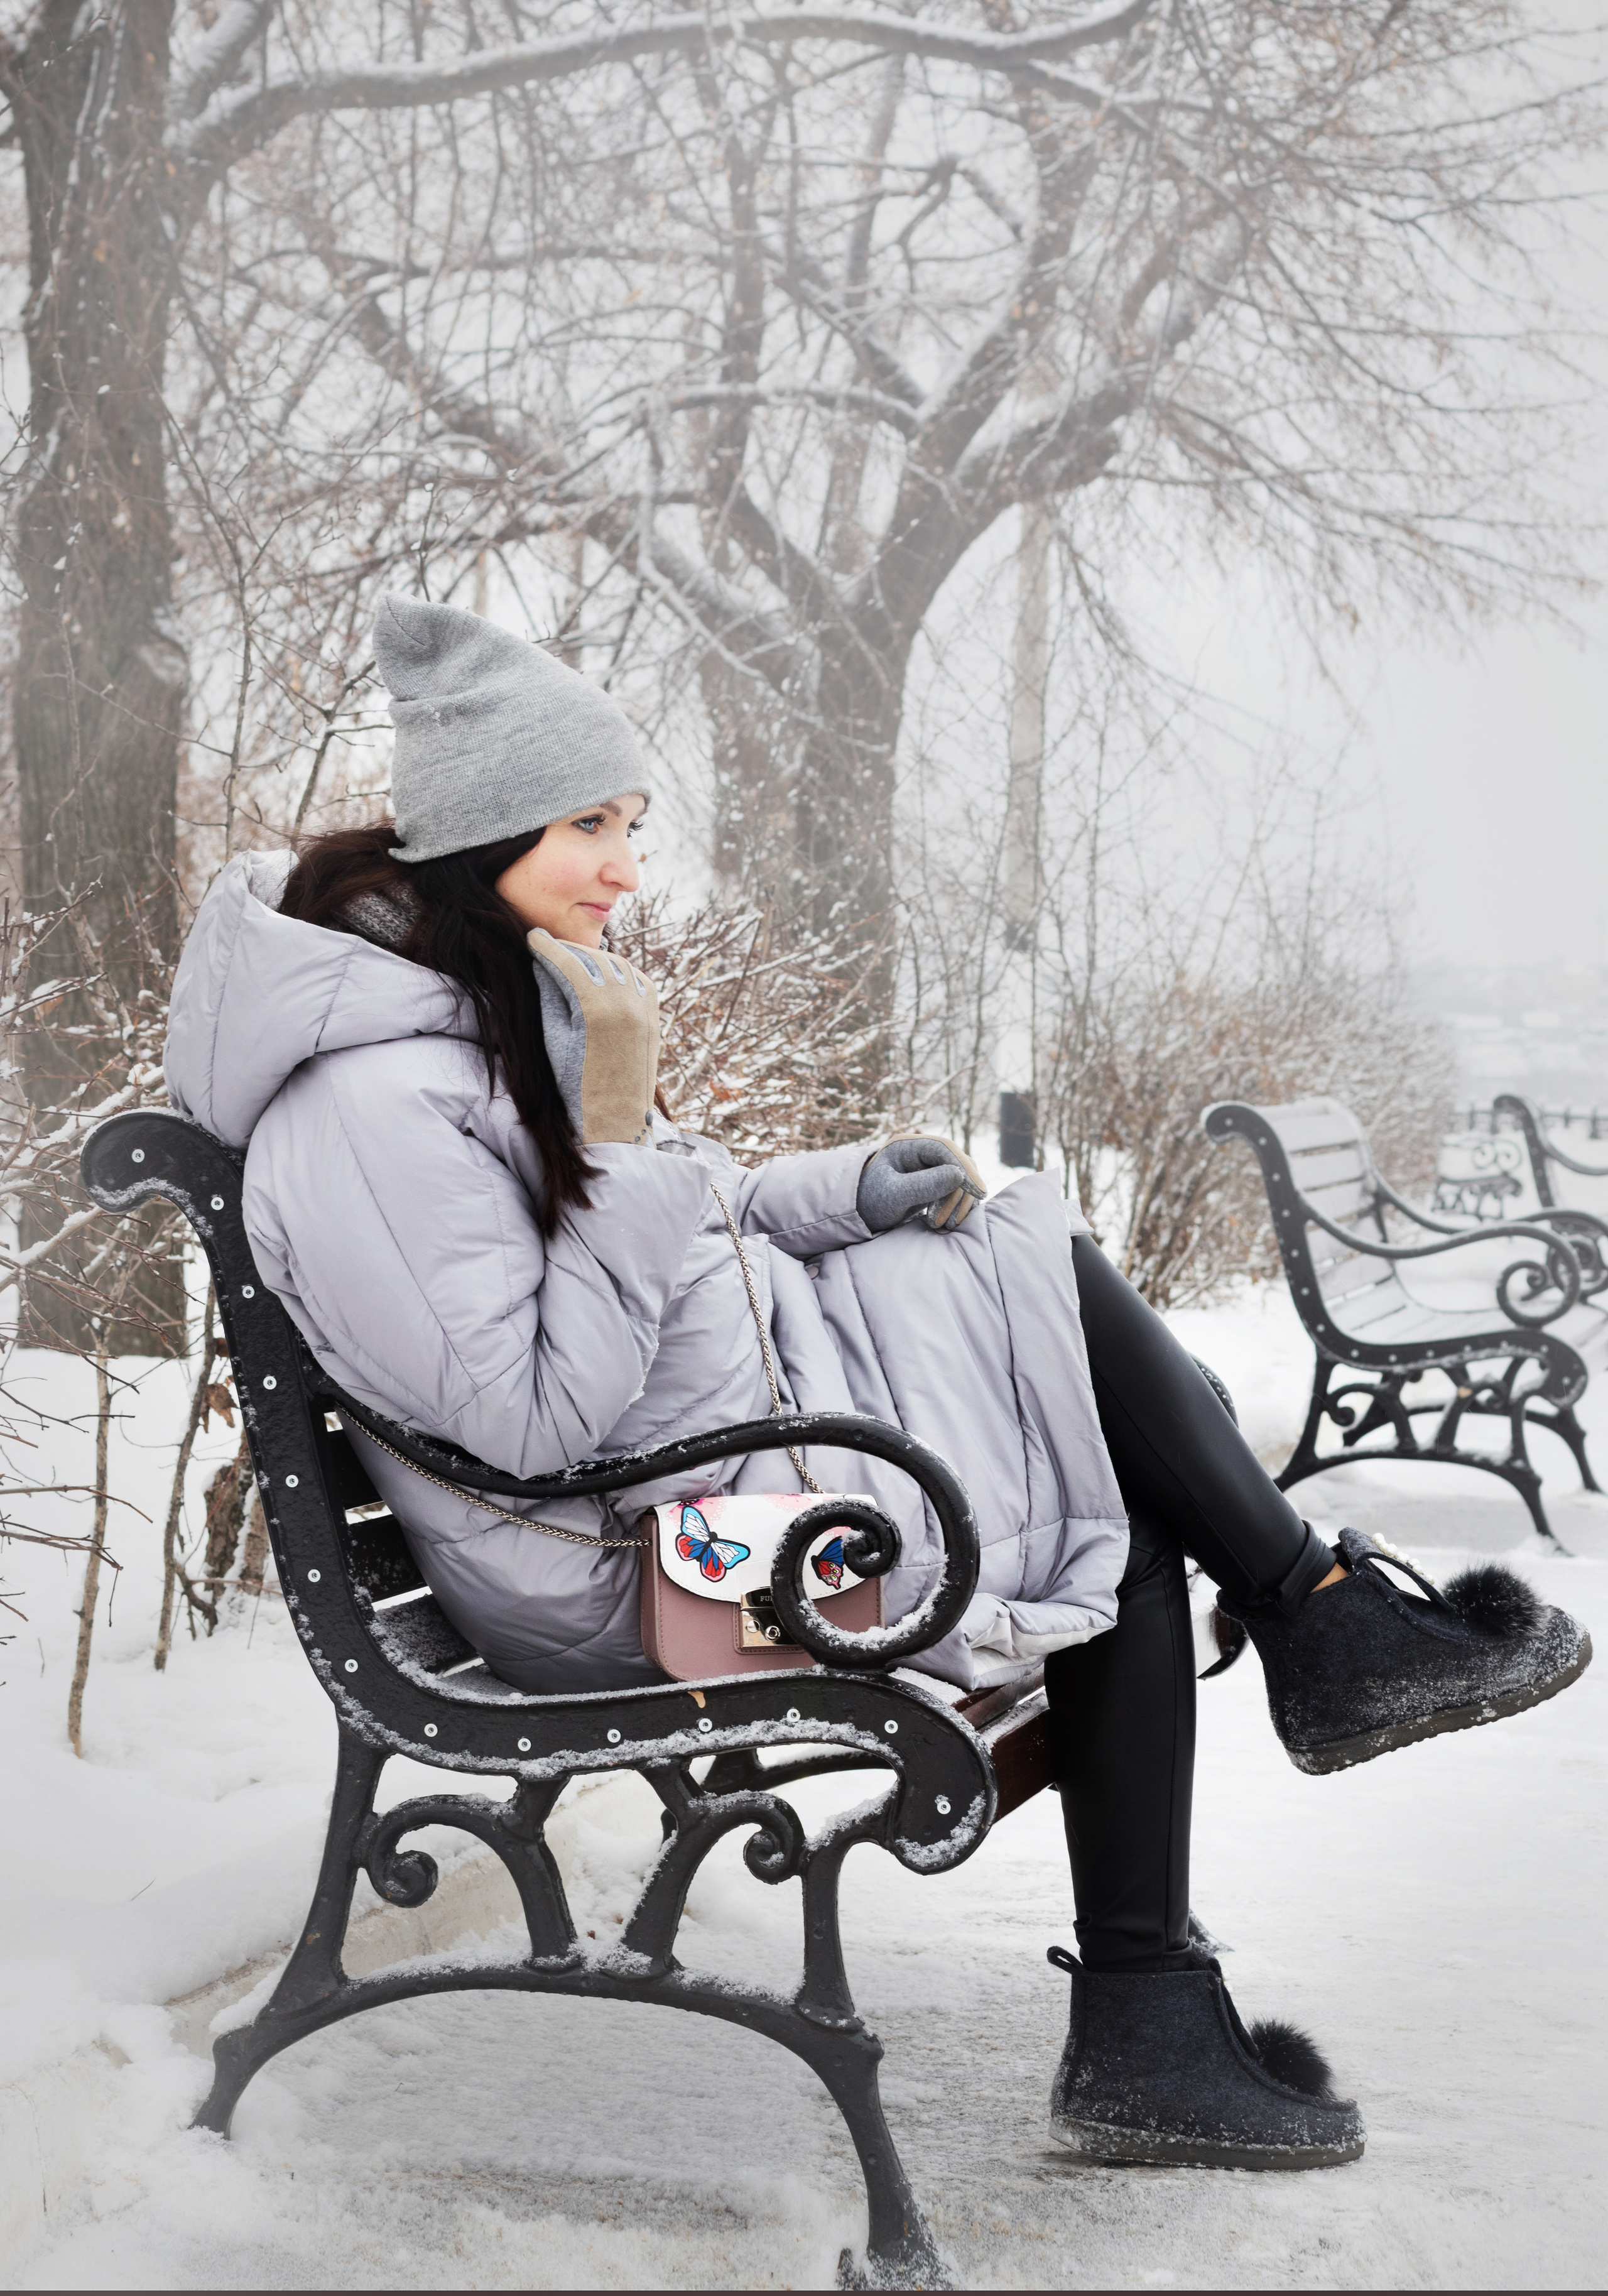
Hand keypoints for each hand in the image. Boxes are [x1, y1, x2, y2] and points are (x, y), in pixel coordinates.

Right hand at [528, 930, 659, 1144]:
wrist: (615, 1122)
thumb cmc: (574, 1085)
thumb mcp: (554, 1038)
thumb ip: (552, 997)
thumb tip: (544, 964)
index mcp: (595, 1008)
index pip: (567, 962)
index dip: (547, 947)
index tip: (532, 936)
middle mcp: (625, 1002)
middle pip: (593, 958)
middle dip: (569, 950)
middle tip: (549, 948)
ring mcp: (645, 1009)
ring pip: (618, 965)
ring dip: (595, 958)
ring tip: (573, 961)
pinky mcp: (655, 1018)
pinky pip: (638, 980)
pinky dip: (620, 972)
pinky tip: (603, 976)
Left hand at [858, 1135, 986, 1233]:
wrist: (856, 1216)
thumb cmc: (868, 1203)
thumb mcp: (894, 1195)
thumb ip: (924, 1184)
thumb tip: (960, 1175)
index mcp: (907, 1145)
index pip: (945, 1148)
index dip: (964, 1168)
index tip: (978, 1191)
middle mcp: (920, 1152)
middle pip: (956, 1163)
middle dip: (960, 1192)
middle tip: (951, 1221)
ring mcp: (927, 1167)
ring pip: (959, 1179)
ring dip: (958, 1202)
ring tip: (944, 1225)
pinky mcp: (932, 1183)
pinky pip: (954, 1191)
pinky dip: (955, 1206)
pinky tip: (946, 1223)